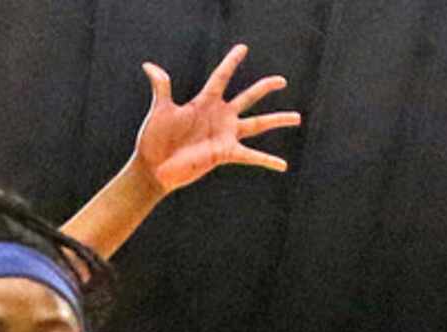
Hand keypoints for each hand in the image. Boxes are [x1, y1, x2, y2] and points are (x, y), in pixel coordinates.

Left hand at [135, 44, 301, 191]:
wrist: (153, 168)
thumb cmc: (154, 140)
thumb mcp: (160, 110)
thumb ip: (161, 86)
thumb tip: (149, 66)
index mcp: (204, 102)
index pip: (222, 77)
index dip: (231, 62)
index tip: (243, 48)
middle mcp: (219, 116)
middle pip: (248, 97)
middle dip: (265, 88)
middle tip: (281, 80)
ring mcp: (224, 135)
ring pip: (257, 124)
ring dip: (277, 120)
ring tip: (298, 117)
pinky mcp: (224, 153)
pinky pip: (251, 156)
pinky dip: (267, 160)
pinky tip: (283, 165)